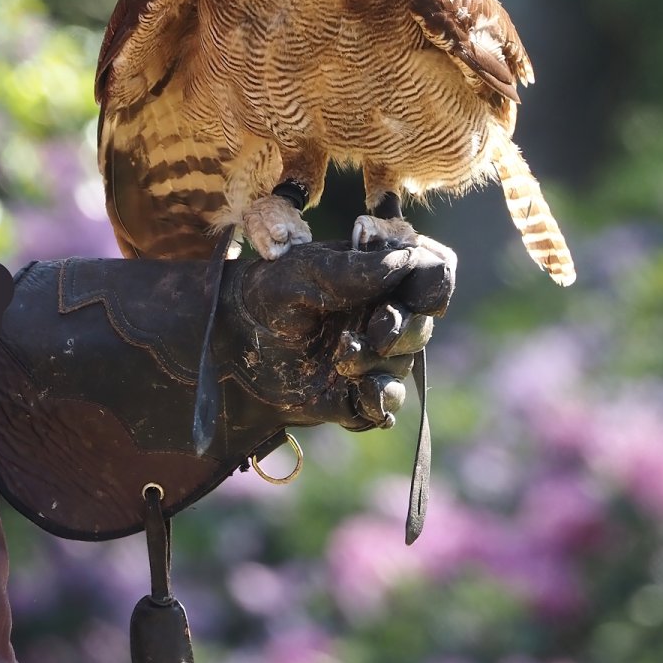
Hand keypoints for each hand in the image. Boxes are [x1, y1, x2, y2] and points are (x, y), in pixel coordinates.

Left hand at [222, 239, 454, 430]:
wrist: (229, 345)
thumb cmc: (267, 294)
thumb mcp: (304, 273)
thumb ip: (355, 270)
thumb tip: (408, 258)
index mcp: (375, 274)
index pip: (430, 272)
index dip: (433, 283)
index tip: (416, 296)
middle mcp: (380, 313)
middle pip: (422, 323)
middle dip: (402, 329)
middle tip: (374, 332)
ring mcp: (371, 355)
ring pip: (403, 365)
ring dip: (378, 364)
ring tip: (341, 358)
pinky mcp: (356, 393)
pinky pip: (386, 403)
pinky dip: (379, 401)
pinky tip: (360, 394)